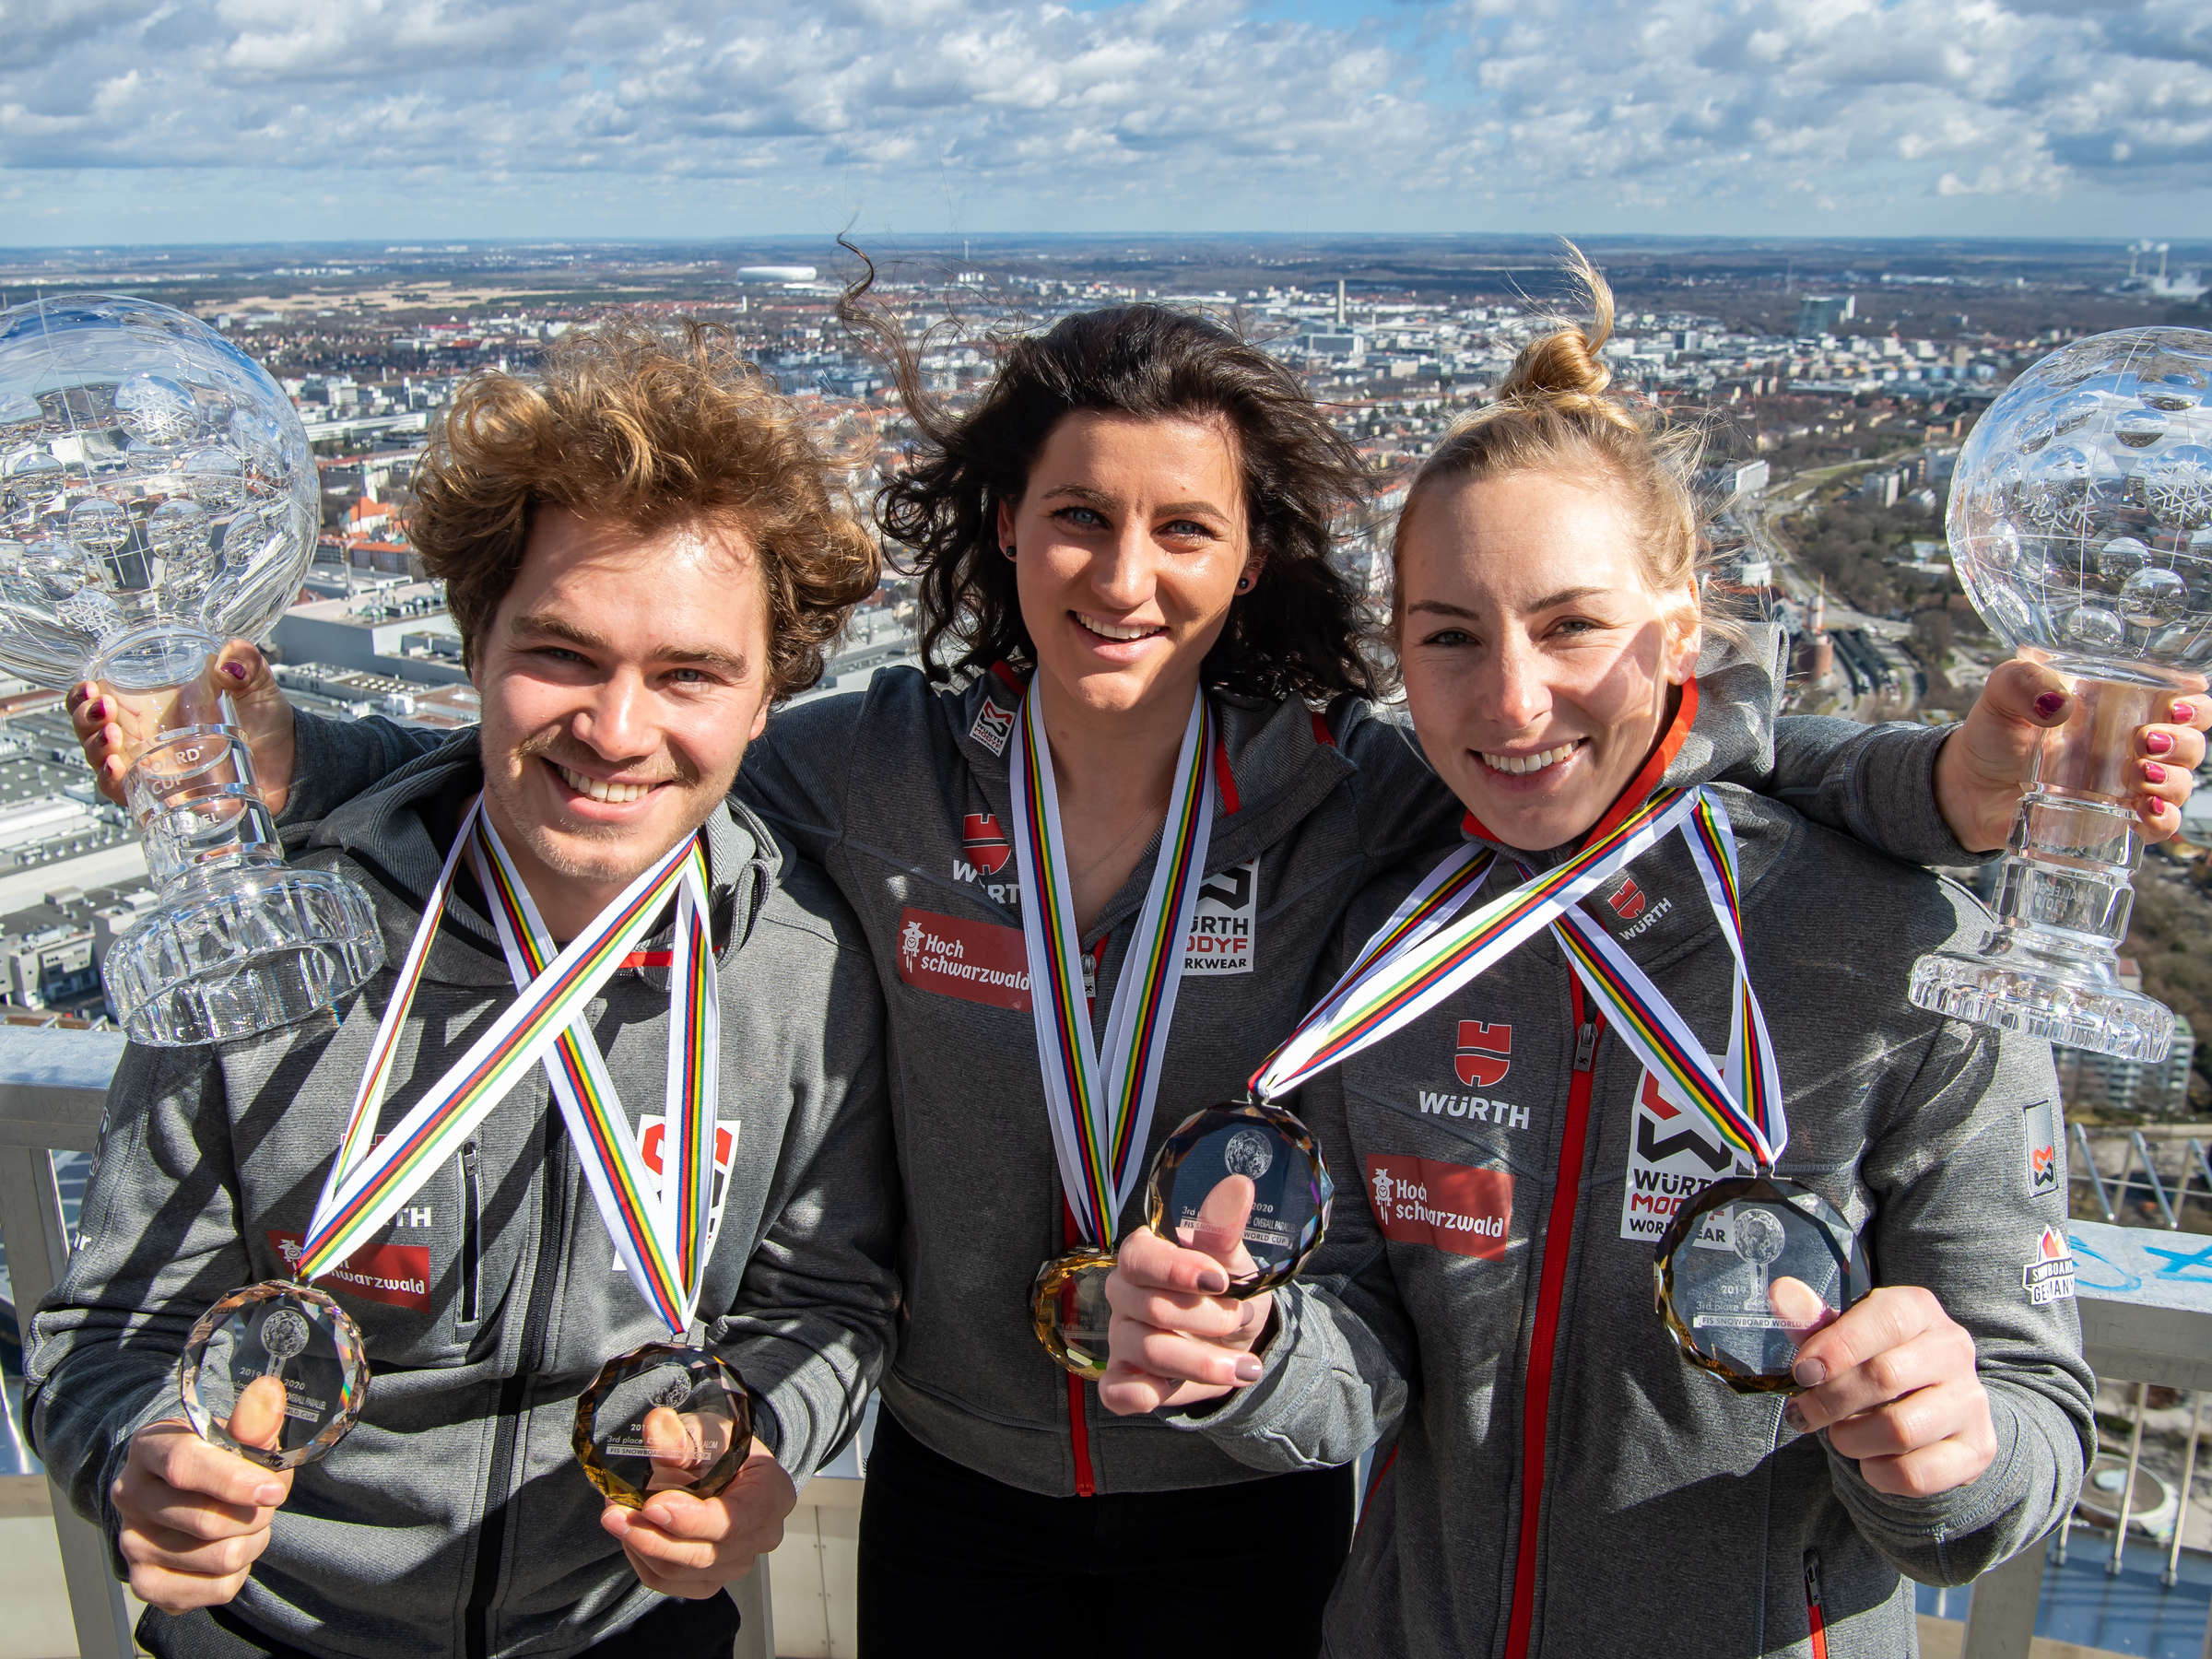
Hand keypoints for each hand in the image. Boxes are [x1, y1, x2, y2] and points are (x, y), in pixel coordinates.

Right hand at [68, 640, 297, 813]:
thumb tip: (229, 661)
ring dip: (95, 748)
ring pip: (101, 761)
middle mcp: (145, 736)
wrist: (292, 765)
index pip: (98, 696)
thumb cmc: (265, 722)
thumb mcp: (256, 685)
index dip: (83, 693)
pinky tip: (117, 770)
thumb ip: (246, 664)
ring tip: (111, 736)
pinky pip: (126, 793)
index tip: (89, 687)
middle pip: (90, 728)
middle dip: (84, 719)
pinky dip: (114, 782)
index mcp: (153, 704)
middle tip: (101, 709)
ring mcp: (152, 767)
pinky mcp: (164, 795)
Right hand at [112, 1377, 293, 1613]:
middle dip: (257, 1513)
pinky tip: (230, 1549)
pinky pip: (216, 1590)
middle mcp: (130, 1497)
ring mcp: (132, 1545)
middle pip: (207, 1521)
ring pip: (220, 1558)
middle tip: (267, 1500)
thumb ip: (253, 1420)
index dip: (234, 1481)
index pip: (185, 1466)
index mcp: (149, 1448)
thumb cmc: (215, 1457)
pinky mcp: (147, 1584)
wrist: (179, 1493)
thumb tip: (269, 1393)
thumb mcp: (232, 1432)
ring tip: (249, 1523)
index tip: (275, 1490)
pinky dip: (239, 1572)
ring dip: (254, 1541)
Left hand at [600, 1437, 795, 1597]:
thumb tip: (656, 1427)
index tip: (652, 1505)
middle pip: (701, 1555)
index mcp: (771, 1495)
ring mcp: (736, 1564)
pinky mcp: (709, 1579)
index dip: (691, 1519)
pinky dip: (642, 1558)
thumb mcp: (704, 1431)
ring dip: (639, 1545)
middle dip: (650, 1535)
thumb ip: (680, 1436)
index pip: (732, 1521)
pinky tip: (630, 1531)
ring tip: (615, 1512)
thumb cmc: (721, 1447)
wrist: (724, 1466)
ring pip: (678, 1571)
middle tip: (613, 1511)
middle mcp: (760, 1538)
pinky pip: (668, 1581)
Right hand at [1099, 1175, 1273, 1416]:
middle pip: (1149, 1309)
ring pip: (1146, 1351)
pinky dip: (1142, 1395)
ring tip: (1245, 1367)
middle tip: (1241, 1318)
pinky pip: (1117, 1392)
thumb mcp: (1234, 1260)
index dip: (1175, 1269)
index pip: (1138, 1257)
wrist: (1238, 1342)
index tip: (1220, 1279)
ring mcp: (1120, 1339)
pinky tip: (1171, 1390)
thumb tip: (1238, 1184)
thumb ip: (1226, 1226)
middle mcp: (1123, 1295)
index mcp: (1143, 1257)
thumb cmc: (1228, 1290)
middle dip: (1207, 1319)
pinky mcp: (1124, 1380)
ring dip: (1202, 1362)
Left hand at [1777, 1282, 1994, 1498]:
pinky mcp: (1977, 1450)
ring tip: (1841, 1435)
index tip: (1801, 1372)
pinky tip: (1870, 1460)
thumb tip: (1782, 1292)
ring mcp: (1971, 1401)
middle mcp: (1954, 1350)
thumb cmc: (1873, 1362)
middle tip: (1803, 1413)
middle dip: (1830, 1400)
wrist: (1932, 1409)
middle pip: (1886, 1376)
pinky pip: (1915, 1473)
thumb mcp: (1841, 1335)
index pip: (1884, 1319)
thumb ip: (1811, 1319)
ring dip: (1851, 1439)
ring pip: (1900, 1430)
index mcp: (1919, 1310)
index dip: (1836, 1347)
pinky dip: (1878, 1474)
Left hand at [1935, 659, 2207, 850]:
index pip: (2185, 700)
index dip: (2196, 703)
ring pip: (2180, 783)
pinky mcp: (2114, 821)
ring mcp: (2128, 786)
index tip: (2178, 704)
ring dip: (2171, 780)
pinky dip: (2162, 820)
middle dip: (2181, 742)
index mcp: (2123, 706)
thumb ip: (2022, 680)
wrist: (1969, 786)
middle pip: (2191, 743)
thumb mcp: (2002, 693)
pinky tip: (2144, 811)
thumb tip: (2059, 704)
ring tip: (2139, 775)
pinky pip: (2158, 826)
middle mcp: (2135, 746)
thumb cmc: (1996, 732)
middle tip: (2143, 740)